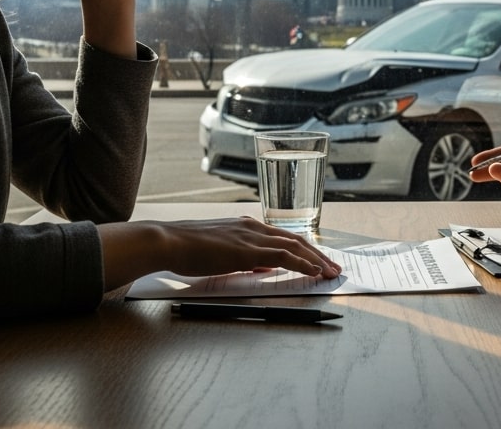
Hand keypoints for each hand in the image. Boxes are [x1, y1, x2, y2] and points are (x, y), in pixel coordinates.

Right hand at [99, 216, 342, 290]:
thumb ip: (243, 258)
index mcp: (246, 227)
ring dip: (316, 260)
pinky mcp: (247, 250)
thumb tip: (263, 267)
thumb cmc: (186, 249)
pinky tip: (313, 271)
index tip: (318, 261)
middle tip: (333, 267)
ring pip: (294, 246)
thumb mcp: (220, 254)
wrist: (167, 241)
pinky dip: (302, 263)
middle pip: (295, 239)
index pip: (283, 237)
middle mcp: (253, 227)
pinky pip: (282, 256)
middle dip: (318, 254)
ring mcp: (251, 237)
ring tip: (330, 272)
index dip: (304, 249)